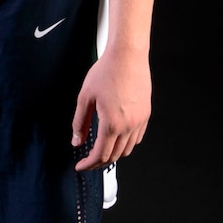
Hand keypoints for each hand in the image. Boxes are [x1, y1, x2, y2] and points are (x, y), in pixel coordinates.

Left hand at [71, 45, 150, 171]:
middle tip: (88, 161)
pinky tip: (116, 137)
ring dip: (113, 154)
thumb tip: (77, 141)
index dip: (88, 164)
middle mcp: (129, 126)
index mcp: (111, 123)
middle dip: (99, 162)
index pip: (100, 155)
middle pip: (114, 156)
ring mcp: (140, 121)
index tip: (80, 166)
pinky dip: (126, 143)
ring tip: (101, 150)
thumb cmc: (106, 71)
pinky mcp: (146, 114)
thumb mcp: (85, 98)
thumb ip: (79, 123)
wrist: (127, 55)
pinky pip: (137, 137)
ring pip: (127, 149)